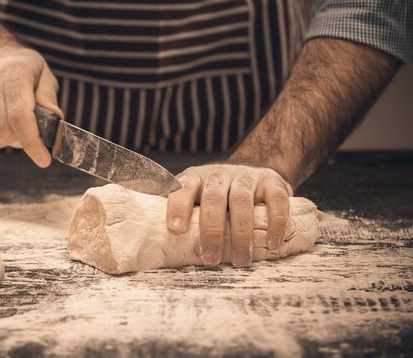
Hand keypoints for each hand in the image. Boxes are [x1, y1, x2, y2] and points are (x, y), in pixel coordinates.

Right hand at [0, 46, 62, 167]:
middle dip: (23, 138)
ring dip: (8, 138)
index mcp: (13, 72)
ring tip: (11, 119)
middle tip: (30, 127)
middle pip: (6, 132)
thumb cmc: (19, 67)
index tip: (44, 160)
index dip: (32, 142)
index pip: (20, 116)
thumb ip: (49, 100)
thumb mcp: (42, 75)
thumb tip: (55, 122)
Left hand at [165, 164, 292, 266]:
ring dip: (241, 232)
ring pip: (241, 200)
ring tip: (240, 260)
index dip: (178, 207)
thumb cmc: (216, 195)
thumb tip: (154, 240)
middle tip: (210, 258)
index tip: (175, 230)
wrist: (253, 170)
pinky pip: (276, 199)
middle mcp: (219, 174)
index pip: (183, 189)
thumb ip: (181, 214)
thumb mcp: (196, 197)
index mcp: (196, 178)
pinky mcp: (272, 182)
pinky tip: (273, 242)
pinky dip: (275, 222)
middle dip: (211, 230)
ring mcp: (246, 176)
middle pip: (213, 198)